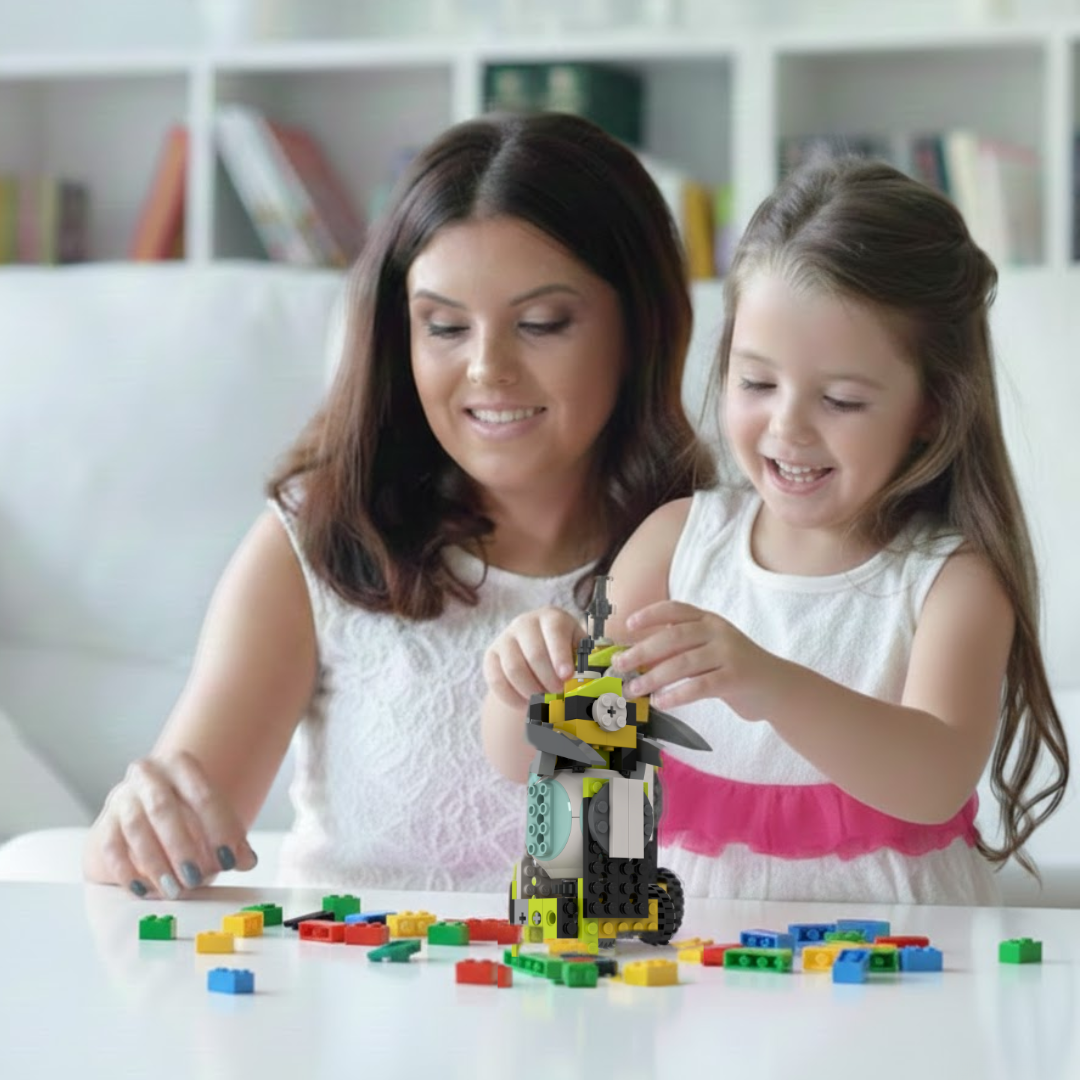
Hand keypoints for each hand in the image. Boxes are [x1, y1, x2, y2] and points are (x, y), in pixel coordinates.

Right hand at [87, 751, 257, 898]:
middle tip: (196, 878)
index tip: (230, 859)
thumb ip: (232, 840)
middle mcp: (148, 774)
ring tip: (174, 890)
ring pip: (135, 828)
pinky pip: (111, 848)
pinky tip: (145, 890)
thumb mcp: (214, 818)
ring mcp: (123, 797)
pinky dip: (127, 872)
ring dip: (155, 863)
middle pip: (162, 808)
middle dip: (180, 846)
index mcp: (181, 765)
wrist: (150, 806)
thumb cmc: (190, 812)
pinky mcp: (105, 822)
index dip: (218, 828)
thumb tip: (247, 860)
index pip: (202, 795)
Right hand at [483, 606, 584, 708]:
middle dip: (548, 679)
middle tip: (558, 693)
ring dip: (530, 690)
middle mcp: (525, 623)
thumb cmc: (563, 652)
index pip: (555, 632)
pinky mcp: (490, 656)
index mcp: (552, 617)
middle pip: (534, 653)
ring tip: (543, 699)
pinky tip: (525, 703)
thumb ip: (584, 661)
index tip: (567, 676)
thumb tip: (590, 679)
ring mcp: (505, 638)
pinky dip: (511, 697)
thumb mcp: (577, 649)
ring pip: (513, 668)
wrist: (536, 653)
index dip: (561, 655)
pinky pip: (496, 680)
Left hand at [611, 600, 786, 717]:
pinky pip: (699, 686)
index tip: (629, 624)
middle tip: (620, 665)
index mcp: (708, 620)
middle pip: (673, 637)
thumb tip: (639, 657)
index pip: (675, 609)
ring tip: (634, 689)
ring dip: (653, 677)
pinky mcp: (735, 678)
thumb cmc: (734, 669)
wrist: (777, 686)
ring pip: (682, 663)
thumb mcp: (710, 649)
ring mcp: (728, 653)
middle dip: (642, 651)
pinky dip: (676, 695)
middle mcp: (718, 632)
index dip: (650, 614)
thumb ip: (682, 648)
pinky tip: (660, 702)